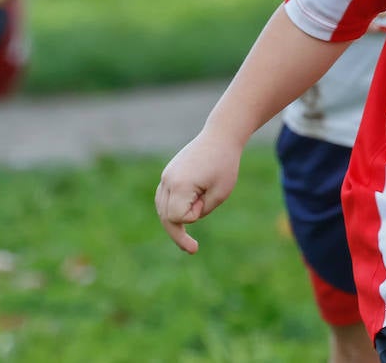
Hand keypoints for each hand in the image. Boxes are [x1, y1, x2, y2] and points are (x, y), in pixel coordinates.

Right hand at [155, 131, 243, 253]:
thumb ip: (202, 210)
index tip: (206, 203)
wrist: (220, 136)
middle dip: (178, 231)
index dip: (192, 217)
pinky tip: (180, 220)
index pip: (178, 217)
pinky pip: (163, 198)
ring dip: (172, 223)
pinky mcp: (169, 173)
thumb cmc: (224, 164)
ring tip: (185, 241)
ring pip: (161, 209)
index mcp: (180, 184)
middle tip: (193, 249)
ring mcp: (166, 176)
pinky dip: (170, 211)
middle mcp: (168, 180)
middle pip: (165, 216)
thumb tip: (184, 217)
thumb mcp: (220, 193)